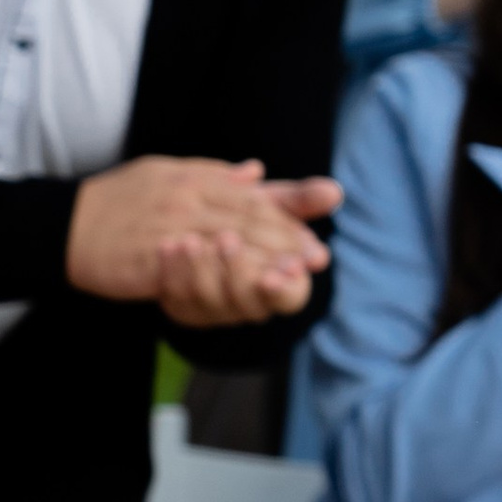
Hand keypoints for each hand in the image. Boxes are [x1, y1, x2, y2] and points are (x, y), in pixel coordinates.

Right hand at [68, 157, 340, 318]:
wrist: (66, 225)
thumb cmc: (115, 202)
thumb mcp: (166, 172)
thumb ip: (214, 175)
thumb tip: (255, 174)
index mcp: (196, 177)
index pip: (252, 191)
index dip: (291, 202)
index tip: (326, 205)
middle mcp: (188, 197)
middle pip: (248, 217)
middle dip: (287, 237)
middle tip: (317, 256)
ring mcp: (171, 226)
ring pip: (228, 242)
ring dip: (266, 259)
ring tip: (294, 274)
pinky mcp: (153, 256)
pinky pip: (196, 269)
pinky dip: (225, 278)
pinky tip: (246, 289)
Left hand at [147, 217, 326, 328]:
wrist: (185, 224)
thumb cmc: (244, 216)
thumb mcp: (271, 205)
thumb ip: (299, 201)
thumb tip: (334, 192)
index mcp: (281, 284)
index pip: (291, 297)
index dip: (285, 286)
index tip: (282, 268)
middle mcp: (249, 304)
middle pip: (248, 303)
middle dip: (239, 271)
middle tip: (227, 240)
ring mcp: (214, 309)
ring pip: (209, 301)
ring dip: (201, 269)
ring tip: (190, 240)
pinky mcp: (183, 307)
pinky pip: (175, 297)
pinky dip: (172, 270)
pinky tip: (167, 245)